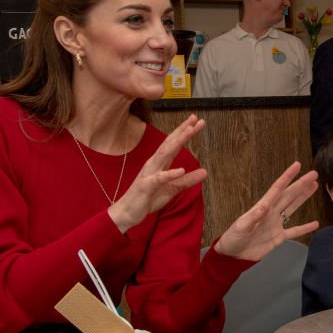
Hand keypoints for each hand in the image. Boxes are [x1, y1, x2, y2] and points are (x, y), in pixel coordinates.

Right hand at [109, 115, 206, 233]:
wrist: (127, 213)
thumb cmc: (148, 198)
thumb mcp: (172, 190)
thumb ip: (187, 180)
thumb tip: (205, 172)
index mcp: (160, 164)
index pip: (173, 144)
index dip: (184, 132)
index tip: (197, 121)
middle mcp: (154, 165)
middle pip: (170, 144)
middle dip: (182, 131)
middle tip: (196, 119)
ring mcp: (149, 174)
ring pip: (164, 155)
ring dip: (177, 143)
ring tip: (189, 132)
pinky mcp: (146, 187)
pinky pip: (159, 179)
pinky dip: (169, 174)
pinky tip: (181, 170)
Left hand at [215, 162, 318, 260]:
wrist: (232, 256)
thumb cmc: (233, 239)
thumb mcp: (241, 226)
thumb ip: (254, 216)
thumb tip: (265, 205)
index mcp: (262, 207)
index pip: (277, 188)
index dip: (288, 176)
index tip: (297, 166)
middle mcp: (271, 213)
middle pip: (289, 195)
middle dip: (301, 184)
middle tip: (313, 174)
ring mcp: (276, 224)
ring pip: (293, 207)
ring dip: (303, 197)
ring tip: (314, 186)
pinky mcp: (278, 237)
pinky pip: (294, 231)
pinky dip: (305, 228)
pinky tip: (315, 224)